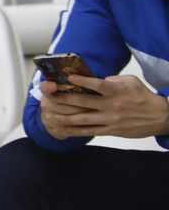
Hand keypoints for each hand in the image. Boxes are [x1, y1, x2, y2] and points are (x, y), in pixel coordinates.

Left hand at [38, 75, 168, 139]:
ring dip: (68, 117)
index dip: (82, 81)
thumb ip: (112, 79)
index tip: (68, 77)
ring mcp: (111, 120)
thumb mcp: (130, 81)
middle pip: (84, 102)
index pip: (97, 85)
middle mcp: (112, 106)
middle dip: (66, 98)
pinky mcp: (112, 130)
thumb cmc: (142, 96)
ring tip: (53, 114)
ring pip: (85, 119)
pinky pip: (91, 131)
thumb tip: (96, 79)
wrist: (159, 117)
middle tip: (51, 95)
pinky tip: (66, 128)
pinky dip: (78, 130)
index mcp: (117, 91)